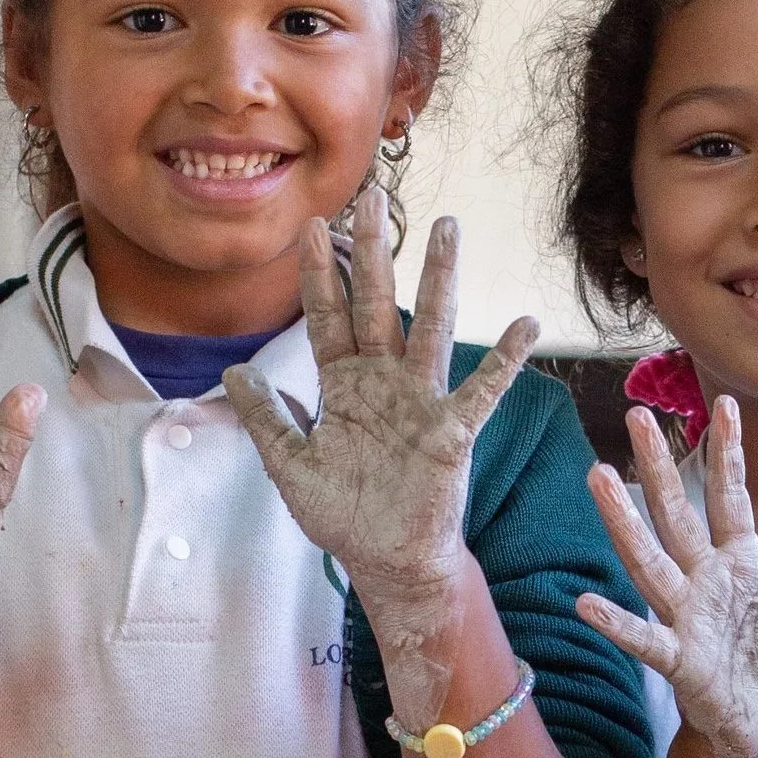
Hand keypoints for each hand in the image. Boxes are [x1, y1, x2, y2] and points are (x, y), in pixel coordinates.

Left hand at [224, 197, 535, 720]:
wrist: (387, 563)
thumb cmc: (345, 517)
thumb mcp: (290, 467)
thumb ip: (267, 419)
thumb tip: (234, 373)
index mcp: (343, 385)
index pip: (326, 315)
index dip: (318, 272)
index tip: (312, 223)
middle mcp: (383, 381)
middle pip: (376, 302)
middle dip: (373, 250)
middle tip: (372, 195)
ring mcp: (420, 401)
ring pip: (428, 326)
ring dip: (438, 278)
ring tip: (449, 227)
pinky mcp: (451, 431)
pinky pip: (481, 389)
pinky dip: (504, 359)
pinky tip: (523, 325)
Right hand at [576, 397, 757, 757]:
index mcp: (735, 559)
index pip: (730, 495)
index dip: (729, 451)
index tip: (727, 402)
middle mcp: (702, 578)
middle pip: (676, 513)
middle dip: (657, 465)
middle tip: (635, 414)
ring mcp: (684, 615)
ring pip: (650, 561)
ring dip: (624, 522)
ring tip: (599, 476)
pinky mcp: (679, 659)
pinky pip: (645, 638)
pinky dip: (617, 623)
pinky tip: (587, 603)